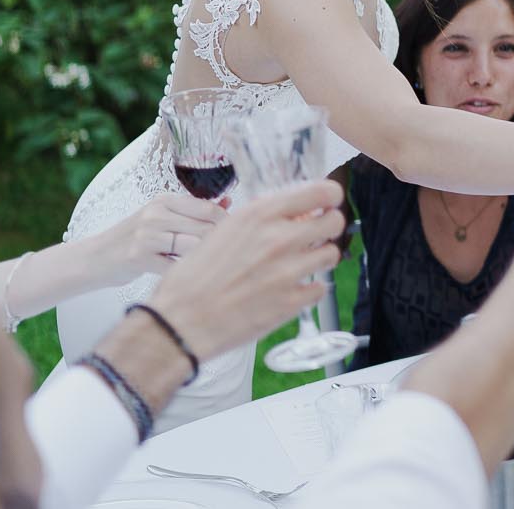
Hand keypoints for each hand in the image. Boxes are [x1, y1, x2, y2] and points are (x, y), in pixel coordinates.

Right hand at [101, 193, 226, 277]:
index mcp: (164, 200)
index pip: (209, 209)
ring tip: (206, 266)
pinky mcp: (139, 258)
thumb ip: (192, 211)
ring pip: (194, 247)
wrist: (94, 258)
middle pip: (205, 228)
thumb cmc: (134, 239)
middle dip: (218, 244)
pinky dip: (185, 273)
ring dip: (203, 259)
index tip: (234, 235)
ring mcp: (147, 236)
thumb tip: (228, 204)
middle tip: (224, 255)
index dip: (227, 223)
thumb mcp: (160, 218)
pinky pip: (175, 267)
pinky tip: (186, 276)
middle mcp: (156, 214)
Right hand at [148, 180, 344, 359]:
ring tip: (301, 264)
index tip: (328, 202)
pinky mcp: (291, 302)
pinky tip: (292, 290)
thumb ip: (259, 219)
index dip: (330, 196)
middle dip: (328, 226)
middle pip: (334, 221)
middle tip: (317, 235)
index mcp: (259, 216)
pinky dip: (310, 289)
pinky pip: (320, 288)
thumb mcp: (222, 231)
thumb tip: (289, 211)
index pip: (321, 192)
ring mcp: (288, 271)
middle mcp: (278, 238)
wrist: (179, 321)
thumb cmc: (192, 278)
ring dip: (320, 258)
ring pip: (331, 254)